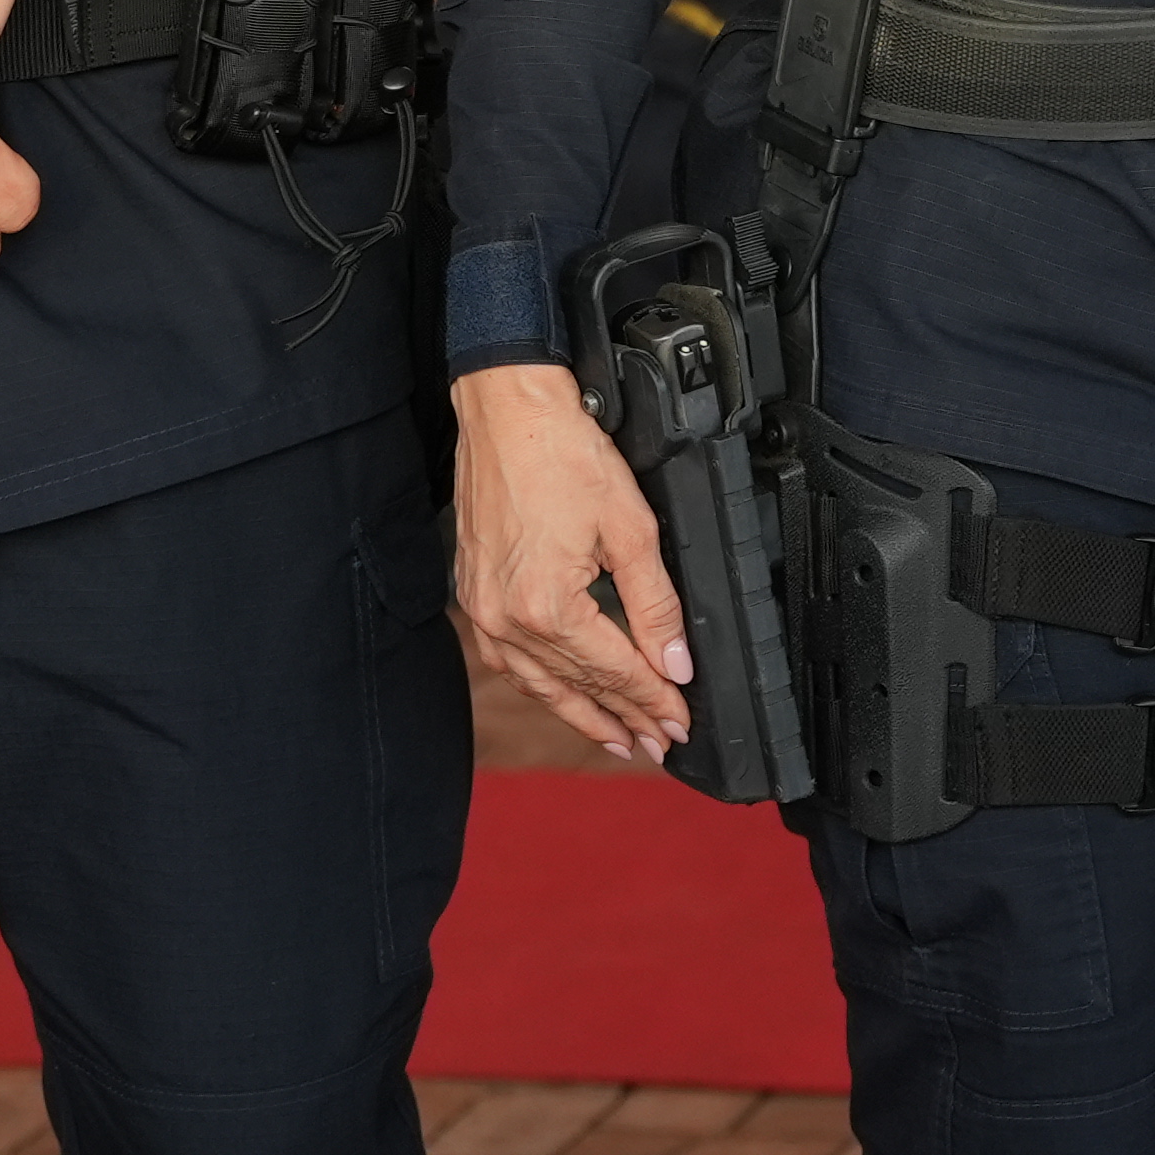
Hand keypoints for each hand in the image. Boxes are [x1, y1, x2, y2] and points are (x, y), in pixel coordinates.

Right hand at [454, 365, 691, 764]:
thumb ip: (656, 605)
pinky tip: (561, 693)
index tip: (680, 722)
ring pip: (539, 683)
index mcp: (548, 608)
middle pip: (578, 686)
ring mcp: (484, 610)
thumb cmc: (561, 453)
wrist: (506, 411)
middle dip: (625, 717)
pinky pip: (510, 660)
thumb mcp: (631, 528)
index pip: (614, 672)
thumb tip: (675, 662)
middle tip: (658, 743)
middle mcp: (508, 619)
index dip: (653, 700)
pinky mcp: (474, 594)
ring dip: (582, 714)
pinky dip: (542, 682)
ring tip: (617, 738)